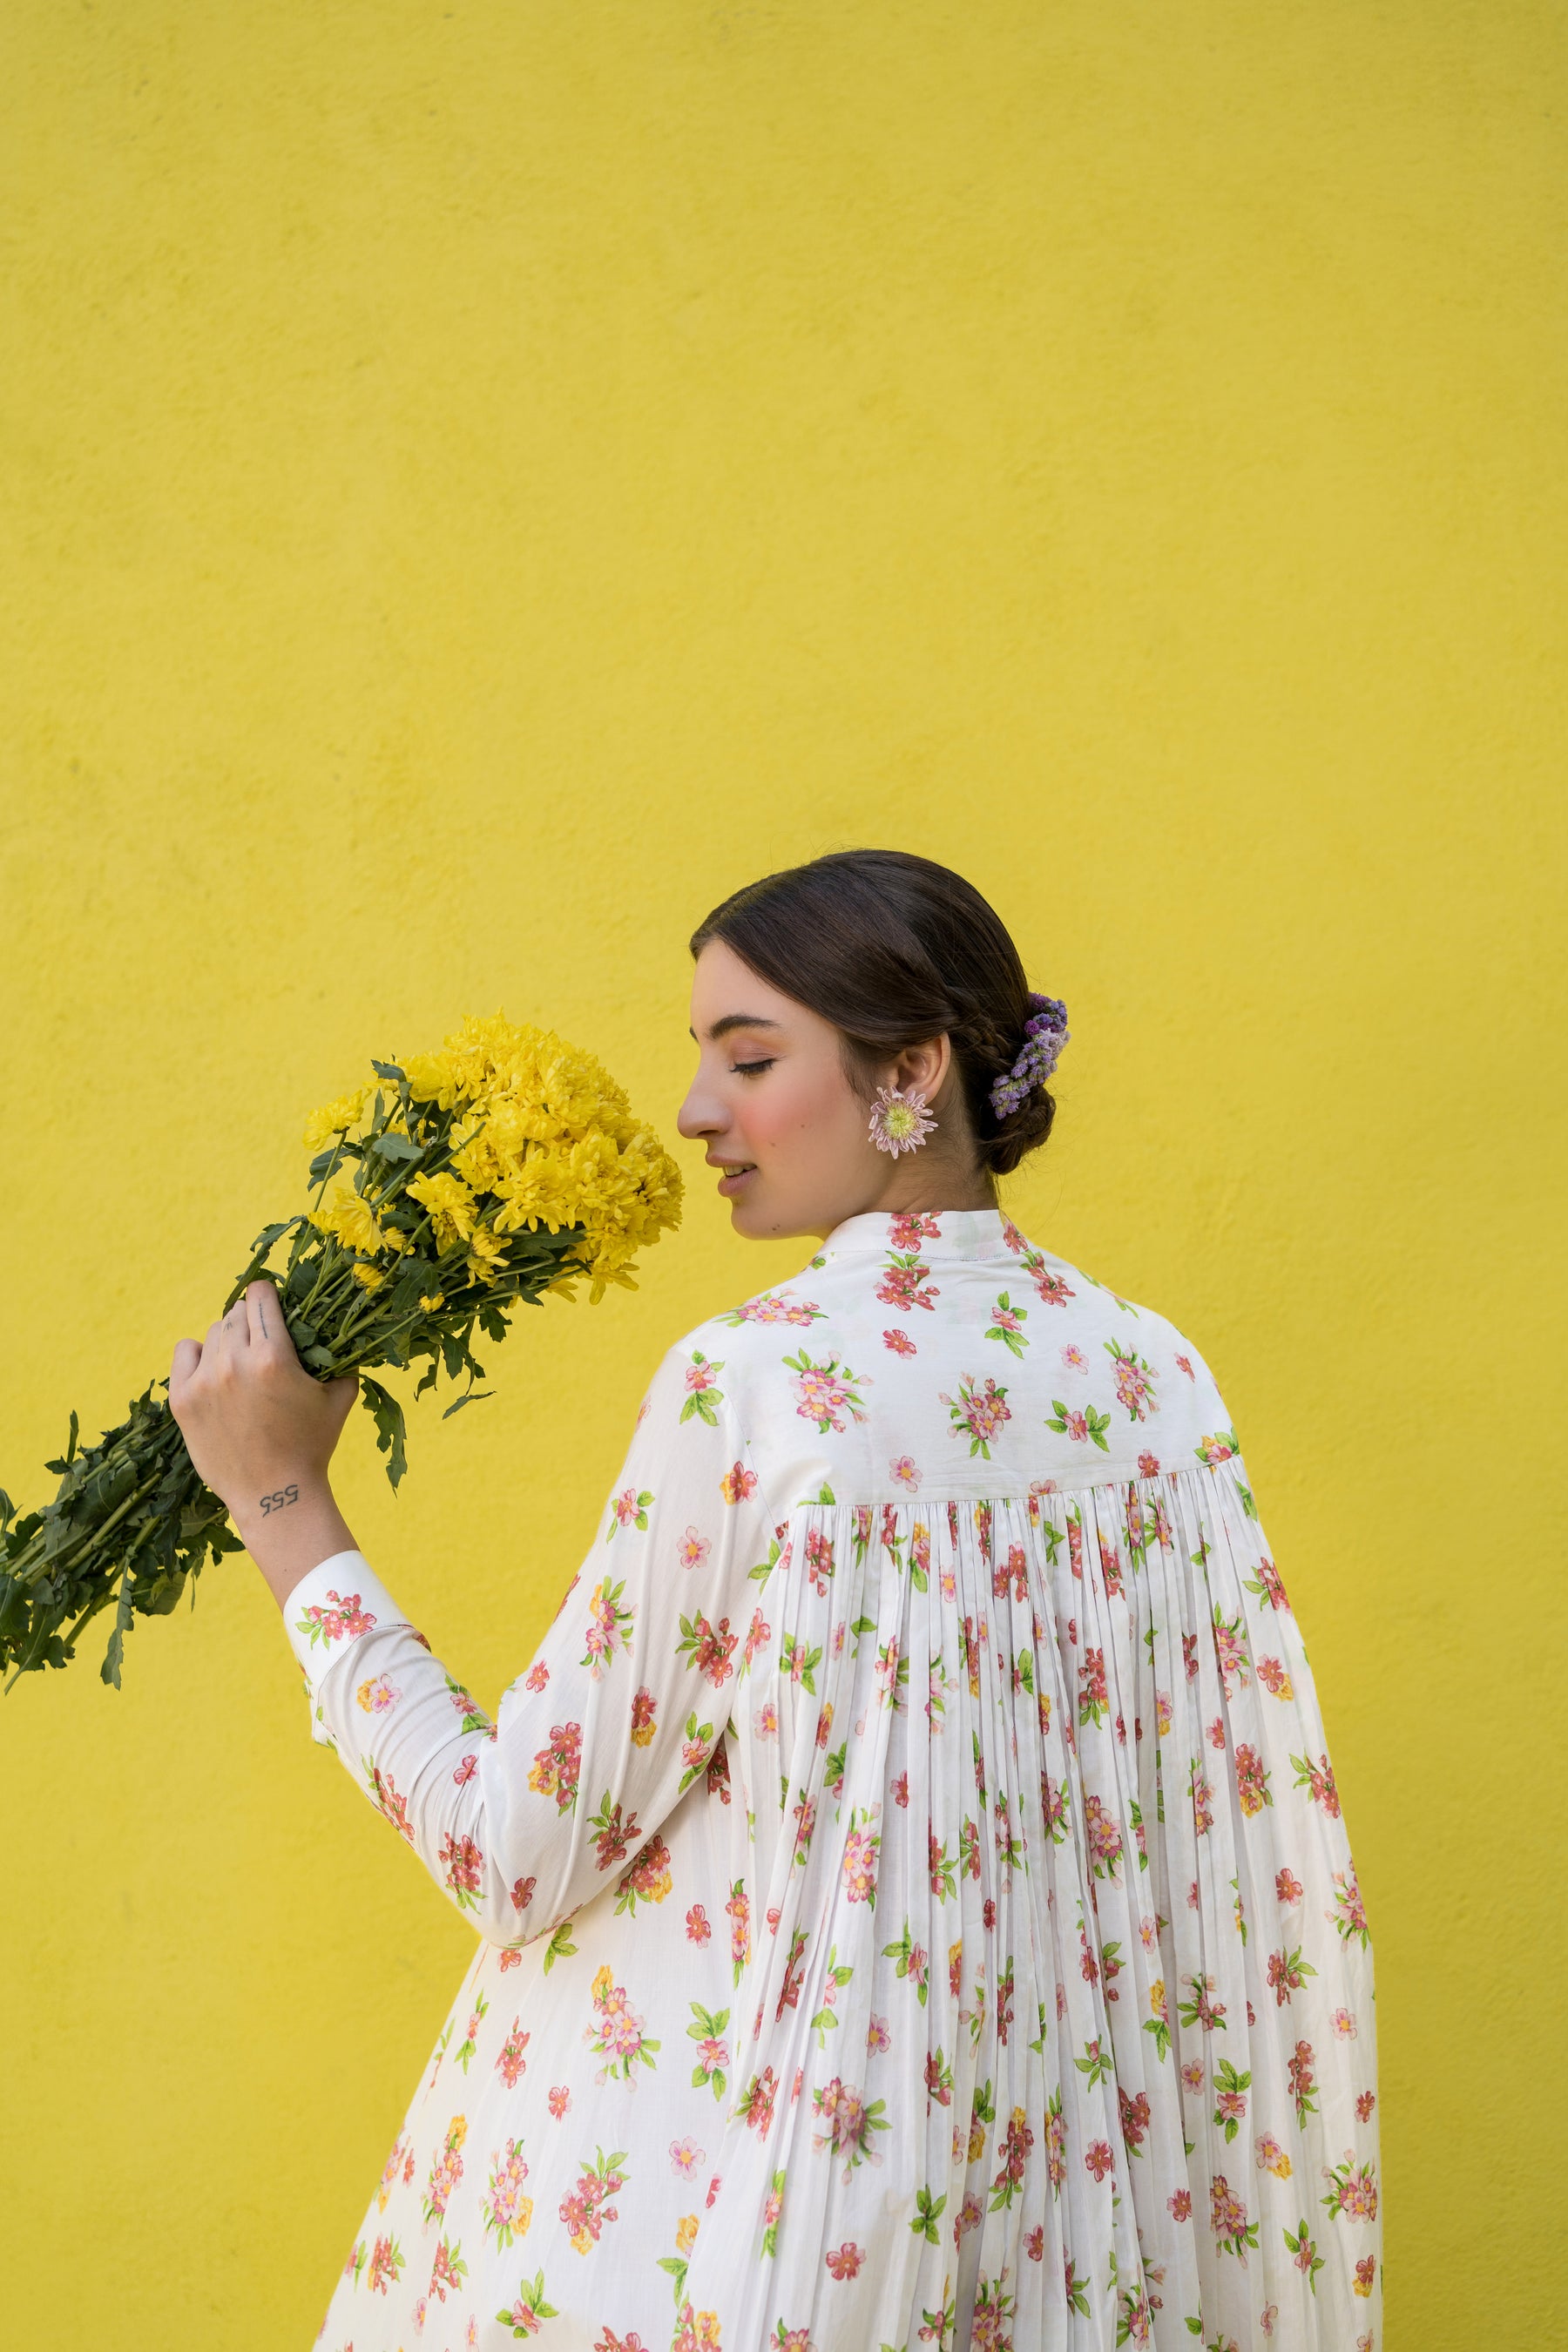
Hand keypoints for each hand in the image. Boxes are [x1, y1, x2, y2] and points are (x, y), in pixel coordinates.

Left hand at [170, 1281, 358, 1609]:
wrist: (274, 1495)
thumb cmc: (311, 1446)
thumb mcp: (339, 1398)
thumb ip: (342, 1361)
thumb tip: (343, 1336)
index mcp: (273, 1356)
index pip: (260, 1295)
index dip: (269, 1296)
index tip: (273, 1307)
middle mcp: (234, 1362)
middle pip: (236, 1313)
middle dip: (252, 1321)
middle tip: (262, 1342)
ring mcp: (204, 1381)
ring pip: (213, 1332)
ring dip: (229, 1339)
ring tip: (242, 1363)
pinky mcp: (183, 1399)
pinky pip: (185, 1351)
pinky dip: (198, 1353)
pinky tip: (213, 1369)